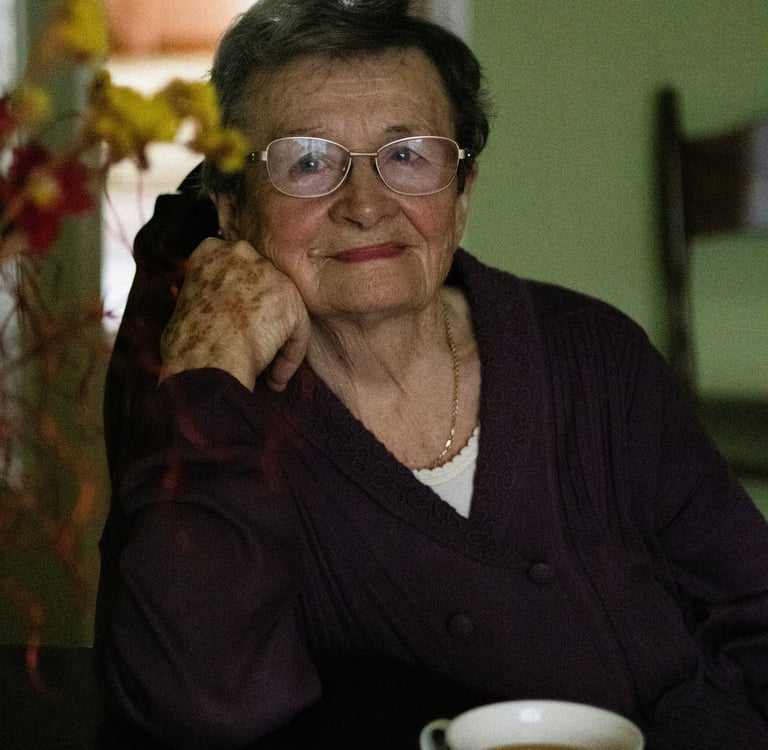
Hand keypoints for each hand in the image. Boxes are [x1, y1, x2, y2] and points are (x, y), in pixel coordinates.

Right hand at [159, 237, 310, 390]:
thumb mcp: (185, 305)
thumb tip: (218, 311)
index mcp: (210, 251)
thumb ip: (207, 295)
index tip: (233, 322)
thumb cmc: (187, 345)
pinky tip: (275, 378)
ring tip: (265, 370)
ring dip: (276, 342)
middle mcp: (242, 254)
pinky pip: (298, 331)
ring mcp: (270, 275)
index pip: (235, 267)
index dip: (237, 298)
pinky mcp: (291, 301)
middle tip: (252, 347)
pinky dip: (289, 357)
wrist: (204, 362)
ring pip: (283, 310)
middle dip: (261, 317)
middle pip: (263, 285)